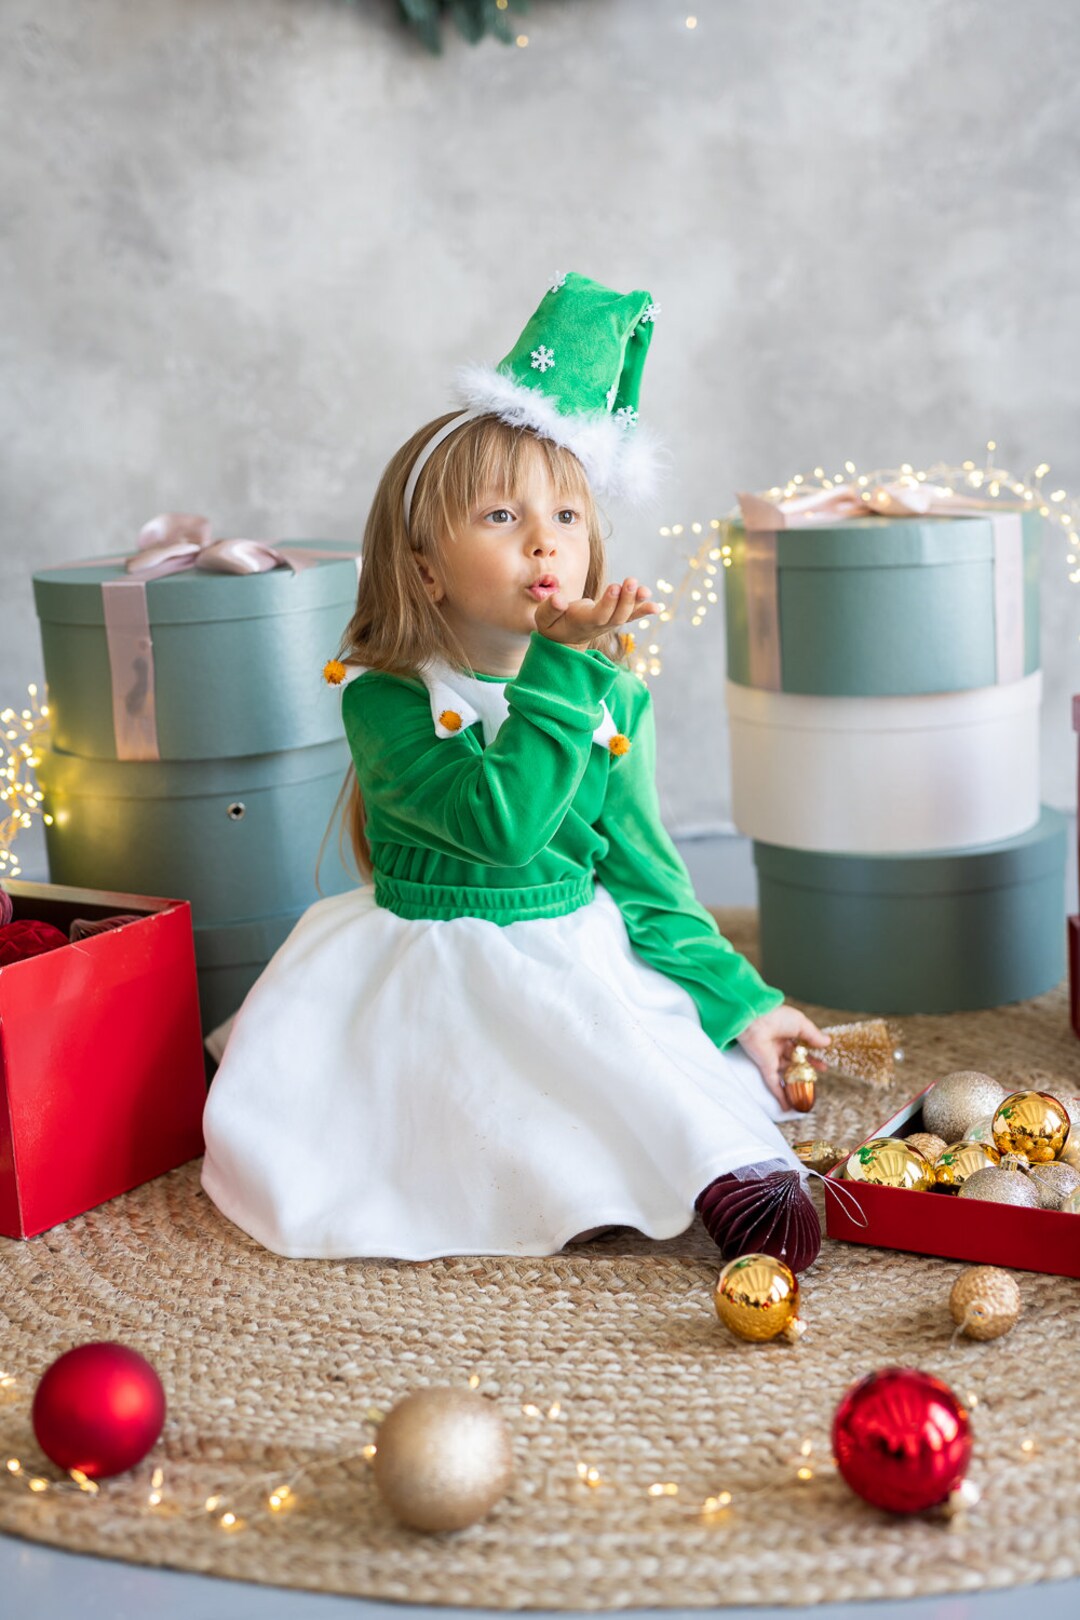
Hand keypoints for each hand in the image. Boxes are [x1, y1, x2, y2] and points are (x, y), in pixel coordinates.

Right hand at [535, 576, 659, 647]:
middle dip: (626, 599)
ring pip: (625, 616)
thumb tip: (559, 599)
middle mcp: (599, 625)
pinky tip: (656, 607)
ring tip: (646, 591)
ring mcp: (608, 623)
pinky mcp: (613, 618)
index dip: (608, 603)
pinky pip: (630, 615)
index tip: (614, 586)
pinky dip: (643, 610)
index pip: (599, 615)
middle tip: (631, 581)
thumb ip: (550, 609)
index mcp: (582, 623)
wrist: (563, 640)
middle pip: (616, 616)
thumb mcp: (544, 618)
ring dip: (637, 603)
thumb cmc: (552, 625)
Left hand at [736, 1006, 829, 1108]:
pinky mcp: (766, 1068)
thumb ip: (813, 1035)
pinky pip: (774, 1084)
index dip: (814, 1056)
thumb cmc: (777, 1017)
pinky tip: (788, 1107)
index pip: (803, 1047)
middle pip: (796, 1061)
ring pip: (787, 1074)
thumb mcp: (801, 1024)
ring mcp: (773, 1058)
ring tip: (807, 1094)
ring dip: (796, 1084)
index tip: (824, 1064)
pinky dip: (781, 1095)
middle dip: (807, 1069)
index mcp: (787, 1034)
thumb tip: (827, 1042)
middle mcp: (780, 1046)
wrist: (755, 1020)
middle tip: (818, 1075)